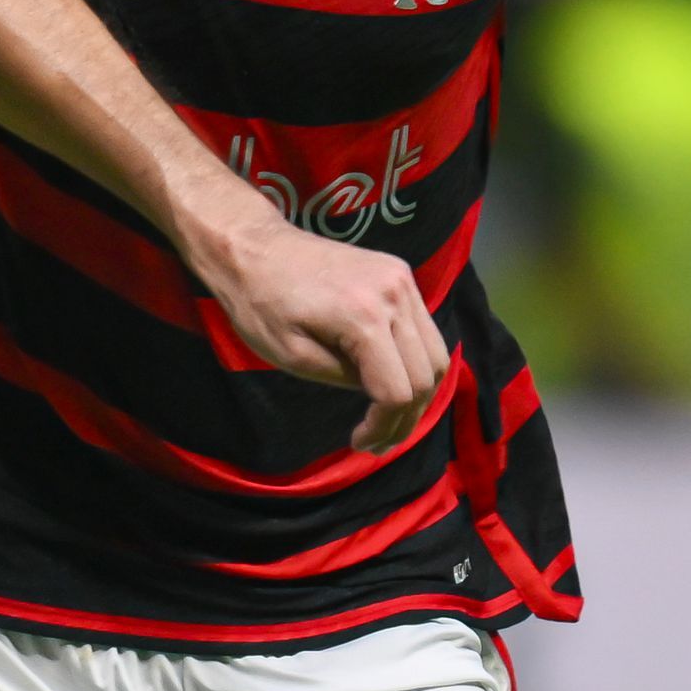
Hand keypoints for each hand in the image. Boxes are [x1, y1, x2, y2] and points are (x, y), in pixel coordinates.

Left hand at [203, 216, 451, 451]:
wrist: (255, 246)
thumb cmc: (260, 304)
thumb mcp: (294, 357)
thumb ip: (345, 379)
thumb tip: (379, 394)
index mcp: (365, 317)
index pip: (398, 391)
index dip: (385, 426)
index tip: (362, 443)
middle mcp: (395, 294)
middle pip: (427, 375)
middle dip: (407, 417)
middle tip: (379, 440)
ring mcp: (401, 279)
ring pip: (435, 353)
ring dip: (419, 391)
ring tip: (388, 416)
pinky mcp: (399, 273)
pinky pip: (423, 328)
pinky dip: (415, 360)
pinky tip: (388, 378)